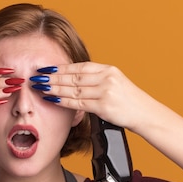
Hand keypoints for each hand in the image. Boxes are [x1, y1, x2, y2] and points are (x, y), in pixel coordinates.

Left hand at [34, 62, 161, 133]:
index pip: (80, 66)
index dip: (62, 67)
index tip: (46, 68)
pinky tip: (52, 98)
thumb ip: (97, 82)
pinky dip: (63, 100)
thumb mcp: (115, 85)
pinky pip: (79, 103)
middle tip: (37, 76)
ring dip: (54, 88)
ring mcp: (105, 92)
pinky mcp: (104, 106)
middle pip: (74, 76)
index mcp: (109, 70)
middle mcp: (107, 78)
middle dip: (53, 77)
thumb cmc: (129, 103)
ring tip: (40, 87)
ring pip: (74, 89)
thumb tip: (75, 82)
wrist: (146, 115)